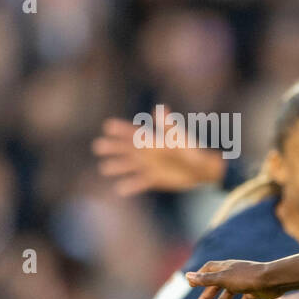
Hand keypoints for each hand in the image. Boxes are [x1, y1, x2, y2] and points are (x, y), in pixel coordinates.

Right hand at [92, 108, 224, 195]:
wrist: (201, 170)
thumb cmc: (191, 150)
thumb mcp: (178, 137)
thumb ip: (167, 126)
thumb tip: (160, 108)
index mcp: (151, 140)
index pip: (132, 133)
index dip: (120, 129)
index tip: (108, 126)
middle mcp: (146, 152)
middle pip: (125, 149)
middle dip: (112, 147)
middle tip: (98, 146)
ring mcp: (148, 166)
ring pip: (128, 166)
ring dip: (117, 167)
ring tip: (104, 168)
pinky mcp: (153, 180)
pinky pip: (138, 183)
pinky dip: (130, 186)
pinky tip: (120, 189)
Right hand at [187, 260, 288, 298]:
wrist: (273, 280)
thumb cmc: (246, 277)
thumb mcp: (223, 279)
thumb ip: (206, 280)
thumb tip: (188, 276)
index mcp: (225, 267)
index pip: (208, 269)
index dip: (199, 276)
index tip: (191, 286)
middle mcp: (234, 273)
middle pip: (216, 284)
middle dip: (207, 296)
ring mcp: (245, 282)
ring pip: (229, 293)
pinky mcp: (255, 290)